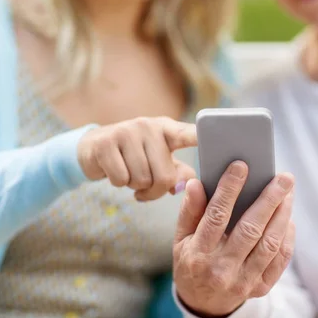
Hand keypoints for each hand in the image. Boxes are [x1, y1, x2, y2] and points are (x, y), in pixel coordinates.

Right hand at [77, 117, 196, 201]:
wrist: (93, 148)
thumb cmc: (135, 158)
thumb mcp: (159, 161)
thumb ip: (178, 172)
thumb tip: (186, 184)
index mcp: (167, 129)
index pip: (189, 133)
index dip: (203, 136)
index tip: (224, 136)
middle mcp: (148, 125)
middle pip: (164, 175)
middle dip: (155, 191)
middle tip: (145, 190)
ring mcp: (126, 131)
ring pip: (142, 180)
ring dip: (136, 187)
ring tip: (131, 177)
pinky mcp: (105, 142)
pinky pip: (121, 179)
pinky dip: (119, 184)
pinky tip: (115, 173)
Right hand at [173, 161, 294, 317]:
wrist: (203, 305)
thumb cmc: (191, 262)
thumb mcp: (180, 239)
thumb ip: (189, 211)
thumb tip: (197, 183)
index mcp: (198, 254)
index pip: (216, 217)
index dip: (229, 189)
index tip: (241, 166)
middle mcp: (222, 270)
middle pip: (250, 229)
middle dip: (269, 200)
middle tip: (283, 177)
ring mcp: (243, 282)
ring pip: (270, 244)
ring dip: (282, 215)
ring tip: (288, 193)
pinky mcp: (260, 288)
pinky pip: (280, 260)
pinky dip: (287, 237)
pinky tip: (288, 218)